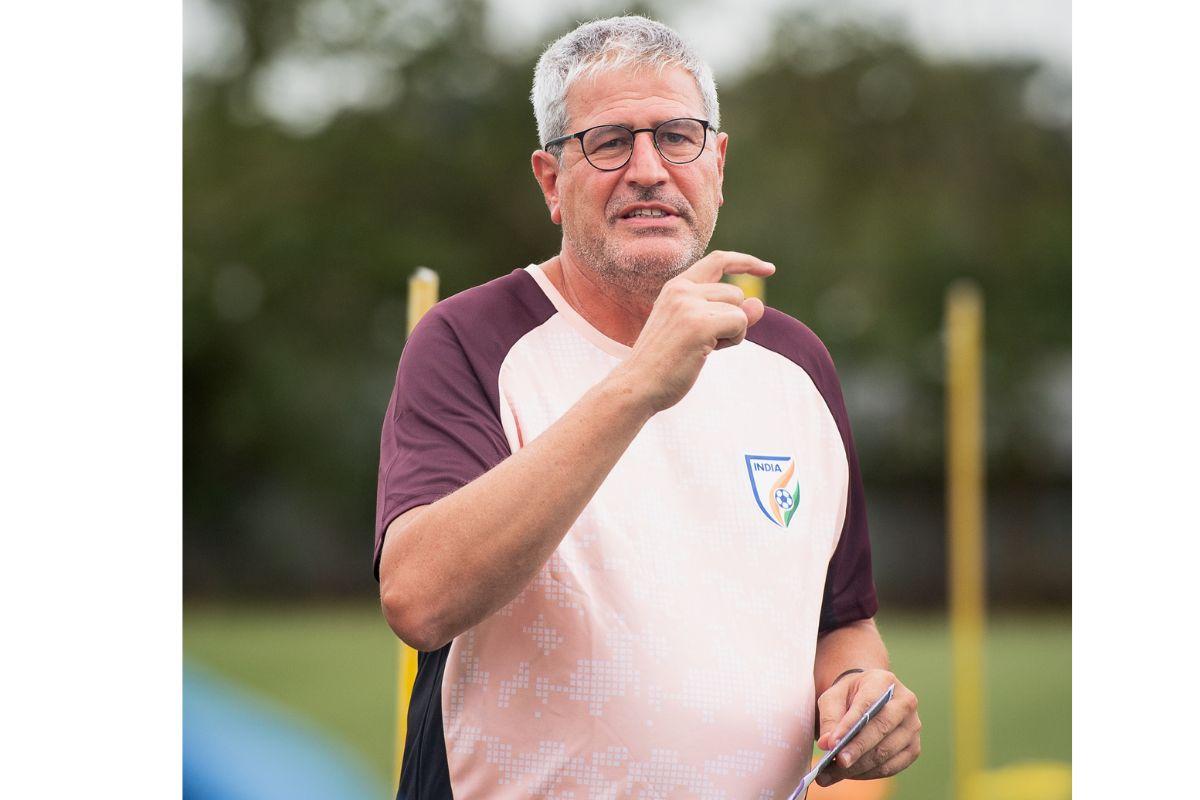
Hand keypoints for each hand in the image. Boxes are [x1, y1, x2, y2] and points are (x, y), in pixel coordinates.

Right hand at [617, 250, 774, 412]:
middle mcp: (681, 290)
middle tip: (704, 343)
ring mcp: (689, 305)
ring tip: (701, 348)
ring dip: (733, 333)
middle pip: (736, 293)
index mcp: (676, 288)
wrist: (638, 385)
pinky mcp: (699, 324)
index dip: (745, 262)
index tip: (768, 270)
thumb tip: (760, 305)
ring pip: (740, 309)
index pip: (718, 261)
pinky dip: (734, 340)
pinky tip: (707, 353)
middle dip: (732, 320)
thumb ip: (727, 315)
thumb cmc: (665, 364)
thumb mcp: (698, 332)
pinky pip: (740, 323)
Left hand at [814, 668, 920, 785]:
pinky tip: (849, 775)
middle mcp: (905, 703)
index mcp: (884, 681)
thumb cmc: (850, 696)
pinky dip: (868, 773)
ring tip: (832, 774)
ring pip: (885, 752)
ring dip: (858, 767)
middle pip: (881, 729)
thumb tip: (828, 743)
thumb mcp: (833, 697)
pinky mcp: (913, 748)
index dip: (850, 725)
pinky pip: (891, 767)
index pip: (868, 704)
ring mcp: (913, 727)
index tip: (832, 744)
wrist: (869, 696)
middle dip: (856, 749)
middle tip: (835, 763)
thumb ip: (829, 718)